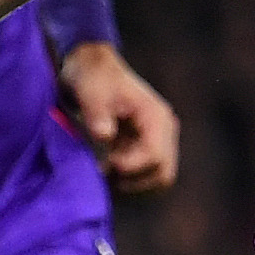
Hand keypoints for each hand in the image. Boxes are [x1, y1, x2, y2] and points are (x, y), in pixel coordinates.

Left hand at [57, 40, 179, 194]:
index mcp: (156, 116)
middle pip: (162, 174)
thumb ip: (97, 113)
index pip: (155, 156)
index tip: (105, 164)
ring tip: (103, 174)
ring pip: (157, 180)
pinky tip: (106, 172)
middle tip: (103, 173)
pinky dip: (128, 182)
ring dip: (131, 185)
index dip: (131, 167)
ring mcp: (159, 140)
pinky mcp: (147, 148)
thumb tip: (105, 135)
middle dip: (132, 181)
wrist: (93, 69)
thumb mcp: (90, 91)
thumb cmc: (92, 78)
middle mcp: (164, 130)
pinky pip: (146, 177)